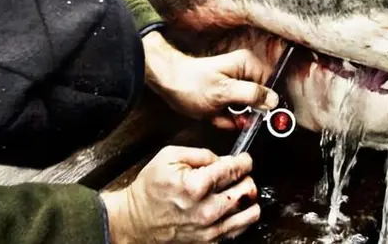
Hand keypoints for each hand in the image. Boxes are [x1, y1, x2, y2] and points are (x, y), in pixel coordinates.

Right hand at [101, 146, 260, 243]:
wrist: (137, 220)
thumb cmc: (151, 189)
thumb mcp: (169, 157)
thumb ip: (201, 153)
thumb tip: (224, 159)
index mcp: (196, 185)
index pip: (234, 169)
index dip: (244, 161)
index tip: (244, 159)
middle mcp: (206, 209)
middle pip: (247, 189)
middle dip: (245, 177)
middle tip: (238, 174)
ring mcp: (210, 228)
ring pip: (250, 212)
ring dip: (248, 198)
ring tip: (239, 190)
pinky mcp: (210, 241)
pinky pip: (240, 229)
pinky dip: (243, 216)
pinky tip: (235, 207)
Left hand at [143, 33, 277, 129]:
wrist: (167, 83)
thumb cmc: (191, 83)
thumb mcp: (224, 92)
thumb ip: (252, 95)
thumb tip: (274, 100)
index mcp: (248, 65)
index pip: (272, 86)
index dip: (266, 104)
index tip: (259, 115)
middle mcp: (244, 73)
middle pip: (259, 101)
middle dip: (245, 114)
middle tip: (231, 115)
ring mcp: (235, 85)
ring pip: (245, 111)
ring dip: (232, 118)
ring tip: (218, 113)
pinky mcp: (226, 96)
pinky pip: (233, 113)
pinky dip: (224, 118)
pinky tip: (213, 115)